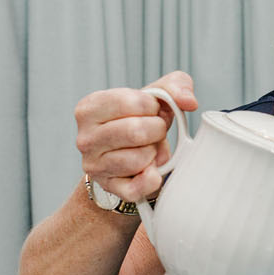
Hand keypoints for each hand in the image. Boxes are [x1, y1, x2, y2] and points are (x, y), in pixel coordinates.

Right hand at [74, 71, 197, 202]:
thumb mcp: (156, 95)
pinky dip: (151, 180)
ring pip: (138, 159)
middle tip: (154, 132)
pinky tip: (151, 171)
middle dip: (156, 130)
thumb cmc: (140, 119)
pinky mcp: (109, 187)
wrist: (128, 152)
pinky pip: (136, 188)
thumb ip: (176, 86)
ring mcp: (94, 165)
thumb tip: (188, 101)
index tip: (150, 112)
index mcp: (90, 108)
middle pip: (136, 131)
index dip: (153, 108)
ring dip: (154, 153)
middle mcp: (85, 138)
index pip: (133, 103)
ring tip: (148, 149)